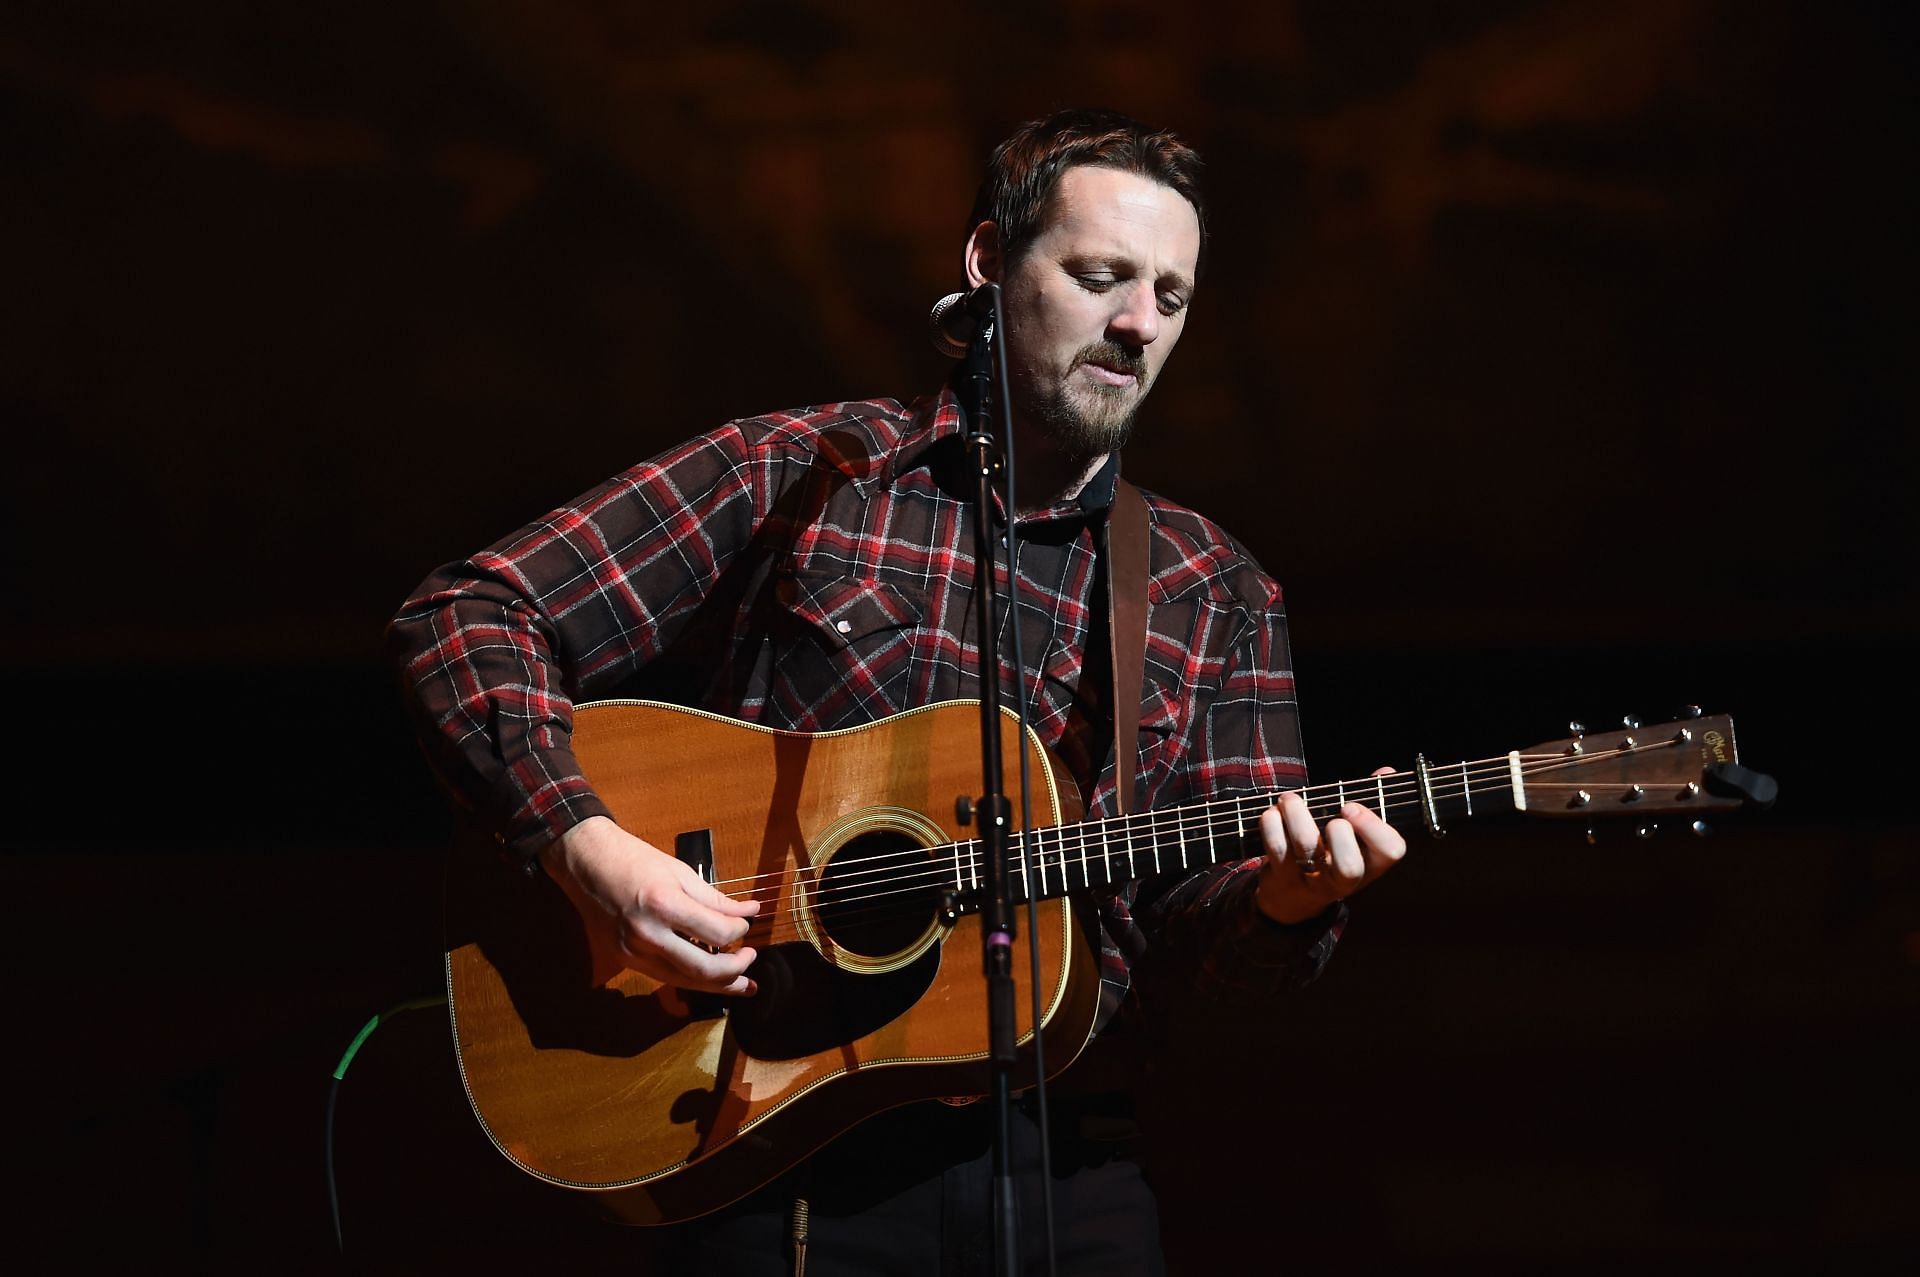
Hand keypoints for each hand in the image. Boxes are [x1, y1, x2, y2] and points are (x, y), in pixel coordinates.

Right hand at [539, 815, 761, 994]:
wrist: (585, 862)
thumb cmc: (633, 859)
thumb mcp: (679, 871)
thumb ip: (716, 899)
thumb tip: (750, 912)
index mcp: (664, 904)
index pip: (717, 933)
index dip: (740, 931)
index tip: (748, 921)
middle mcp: (648, 935)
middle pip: (703, 969)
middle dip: (735, 970)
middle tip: (751, 959)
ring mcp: (634, 952)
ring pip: (685, 981)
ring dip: (718, 986)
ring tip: (742, 984)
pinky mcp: (626, 960)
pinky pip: (666, 976)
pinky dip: (691, 978)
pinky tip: (709, 976)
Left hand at [1254, 769, 1406, 923]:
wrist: (1293, 897)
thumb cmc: (1331, 852)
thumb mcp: (1356, 834)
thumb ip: (1372, 800)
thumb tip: (1386, 771)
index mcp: (1371, 864)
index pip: (1390, 851)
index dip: (1374, 826)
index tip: (1351, 807)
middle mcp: (1344, 879)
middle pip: (1349, 866)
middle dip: (1339, 831)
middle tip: (1330, 814)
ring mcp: (1312, 881)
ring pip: (1307, 846)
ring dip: (1296, 813)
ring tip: (1289, 800)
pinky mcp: (1281, 877)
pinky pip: (1276, 846)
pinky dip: (1271, 822)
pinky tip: (1272, 814)